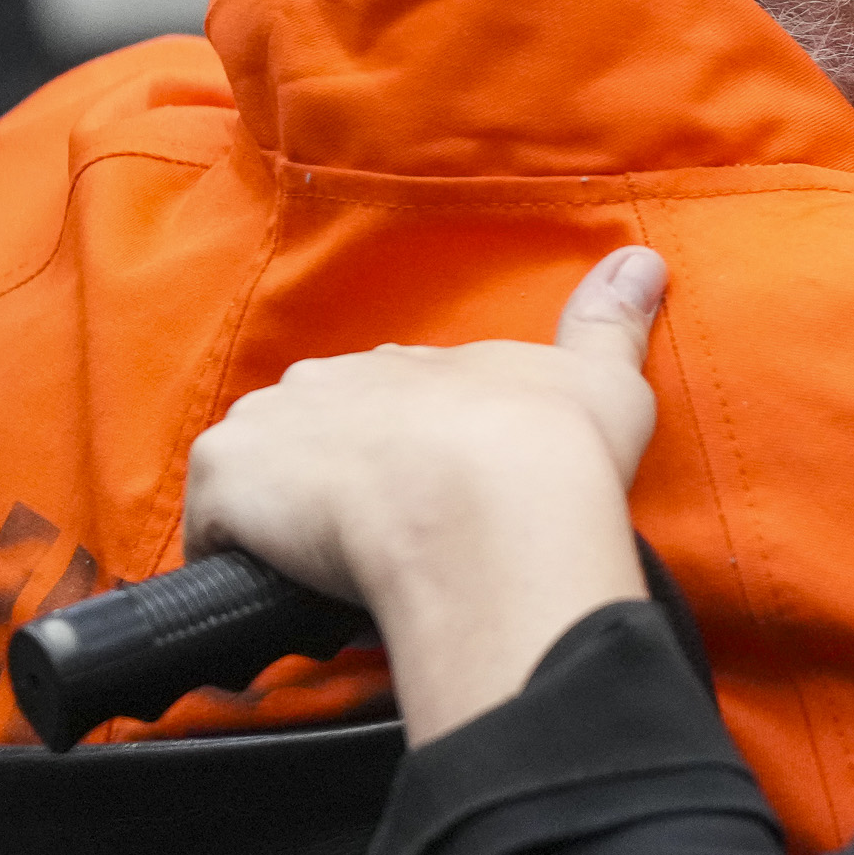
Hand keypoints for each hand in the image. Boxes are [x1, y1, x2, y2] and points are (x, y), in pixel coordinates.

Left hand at [184, 247, 667, 741]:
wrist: (494, 502)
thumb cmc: (551, 447)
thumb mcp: (604, 379)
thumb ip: (611, 322)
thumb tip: (641, 260)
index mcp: (407, 364)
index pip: (381, 408)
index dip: (401, 463)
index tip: (427, 506)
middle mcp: (329, 378)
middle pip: (309, 437)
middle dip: (335, 489)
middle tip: (388, 547)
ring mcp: (269, 426)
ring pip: (255, 481)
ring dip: (282, 524)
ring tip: (338, 578)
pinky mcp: (225, 480)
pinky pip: (212, 534)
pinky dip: (241, 565)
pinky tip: (290, 594)